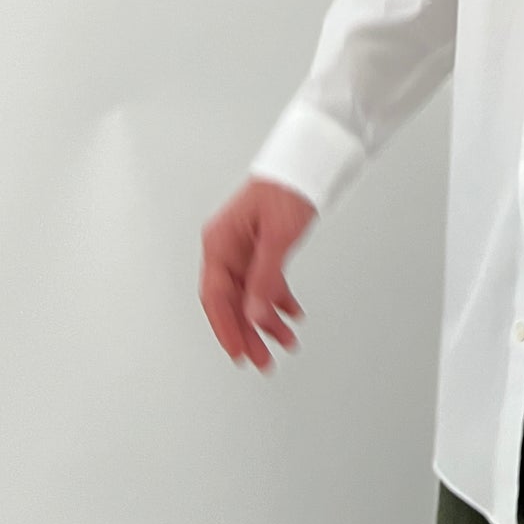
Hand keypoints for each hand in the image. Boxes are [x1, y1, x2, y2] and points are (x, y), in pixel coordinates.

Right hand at [199, 176, 315, 369]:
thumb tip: (254, 315)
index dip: (225, 328)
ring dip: (267, 320)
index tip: (238, 353)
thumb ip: (264, 278)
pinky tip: (293, 315)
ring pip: (250, 295)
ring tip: (287, 343)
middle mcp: (227, 247)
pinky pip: (265, 282)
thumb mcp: (278, 237)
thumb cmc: (287, 187)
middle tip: (263, 361)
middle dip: (249, 333)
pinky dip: (279, 299)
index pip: (215, 296)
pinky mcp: (262, 247)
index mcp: (219, 242)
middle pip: (232, 301)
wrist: (308, 162)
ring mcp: (244, 248)